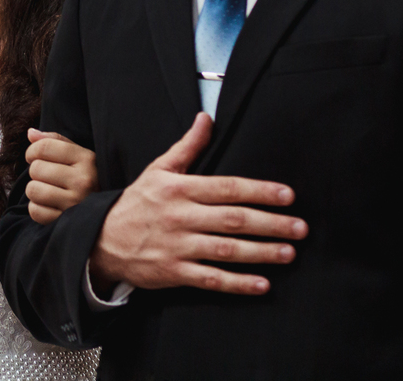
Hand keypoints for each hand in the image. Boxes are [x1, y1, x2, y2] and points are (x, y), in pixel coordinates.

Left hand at [25, 128, 97, 223]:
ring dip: (35, 190)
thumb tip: (30, 133)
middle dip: (36, 172)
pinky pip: (35, 211)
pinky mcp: (66, 222)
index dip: (32, 150)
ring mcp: (75, 203)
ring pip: (33, 190)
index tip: (34, 156)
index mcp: (87, 159)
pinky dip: (37, 208)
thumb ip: (55, 141)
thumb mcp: (79, 155)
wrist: (109, 212)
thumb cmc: (86, 178)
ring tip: (48, 190)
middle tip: (47, 177)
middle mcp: (83, 181)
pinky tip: (49, 205)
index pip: (44, 147)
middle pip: (36, 168)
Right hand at [89, 112, 307, 295]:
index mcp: (178, 189)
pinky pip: (211, 278)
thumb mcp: (158, 170)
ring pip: (226, 250)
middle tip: (300, 227)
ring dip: (260, 253)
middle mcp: (180, 217)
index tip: (288, 195)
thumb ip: (187, 147)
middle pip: (232, 219)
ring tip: (288, 253)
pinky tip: (261, 284)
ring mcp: (177, 246)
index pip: (226, 188)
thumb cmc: (137, 203)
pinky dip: (237, 283)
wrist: (102, 239)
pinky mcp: (174, 272)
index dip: (259, 191)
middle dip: (270, 223)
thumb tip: (207, 119)